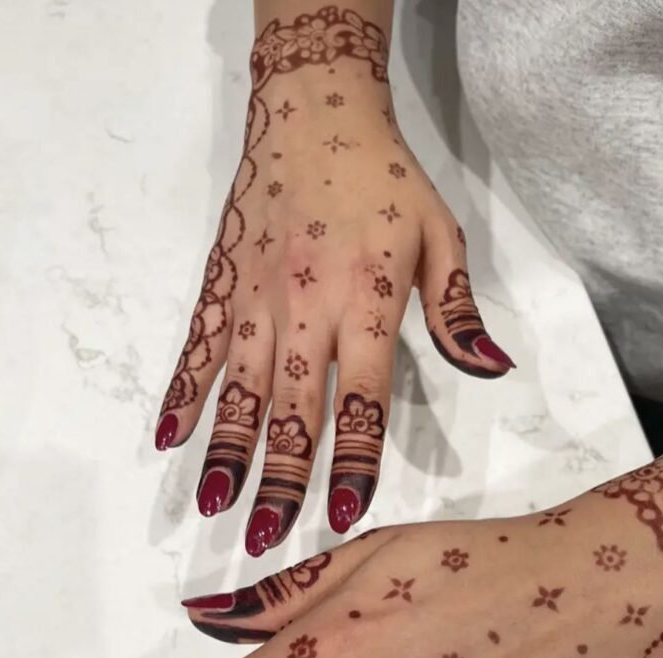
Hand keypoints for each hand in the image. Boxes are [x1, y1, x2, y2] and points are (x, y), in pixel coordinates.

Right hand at [154, 6, 513, 553]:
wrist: (313, 114)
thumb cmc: (385, 180)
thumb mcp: (441, 237)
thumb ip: (459, 311)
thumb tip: (493, 368)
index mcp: (366, 302)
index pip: (361, 399)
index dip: (353, 462)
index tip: (343, 515)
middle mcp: (305, 308)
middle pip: (292, 408)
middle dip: (280, 477)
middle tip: (267, 537)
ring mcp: (255, 298)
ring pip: (238, 387)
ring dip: (226, 450)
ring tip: (215, 505)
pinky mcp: (221, 285)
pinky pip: (197, 348)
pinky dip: (182, 394)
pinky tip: (168, 438)